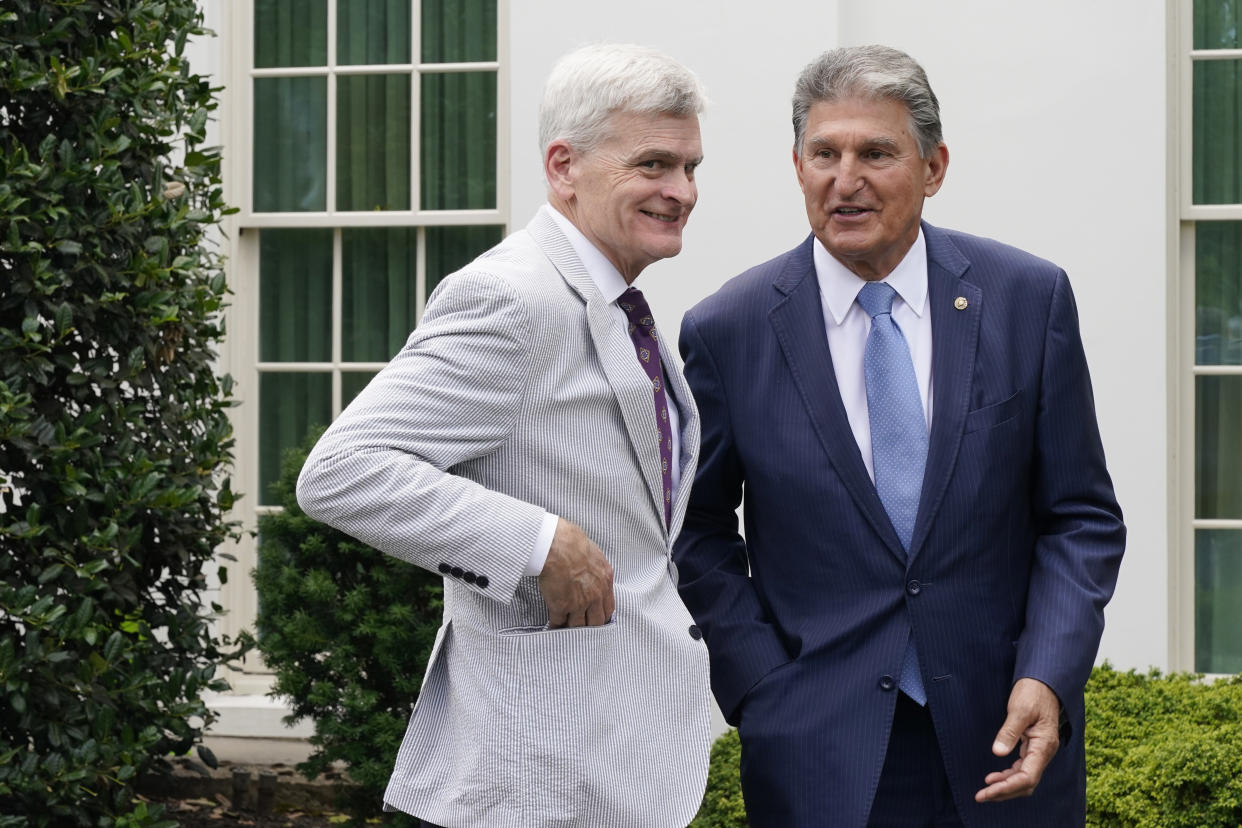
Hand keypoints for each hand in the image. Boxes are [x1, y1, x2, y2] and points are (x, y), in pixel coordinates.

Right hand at [538, 518, 614, 627]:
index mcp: (605, 582)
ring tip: (567, 632)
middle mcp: (594, 595)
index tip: (596, 619)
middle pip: (596, 622)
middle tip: (584, 629)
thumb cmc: (572, 543)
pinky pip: (559, 622)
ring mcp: (578, 603)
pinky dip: (555, 626)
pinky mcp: (560, 606)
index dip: (602, 616)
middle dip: (590, 627)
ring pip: (578, 626)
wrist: (557, 545)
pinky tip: (553, 628)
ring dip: (572, 629)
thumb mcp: (596, 556)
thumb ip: (597, 571)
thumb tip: (593, 574)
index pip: (608, 609)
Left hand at [975, 678, 1061, 802]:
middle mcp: (1044, 752)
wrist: (1044, 682)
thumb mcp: (1019, 709)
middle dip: (1004, 792)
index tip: (986, 791)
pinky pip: (1022, 768)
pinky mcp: (1033, 747)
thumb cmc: (1033, 692)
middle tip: (981, 796)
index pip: (1027, 778)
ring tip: (985, 788)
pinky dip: (1008, 776)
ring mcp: (1039, 751)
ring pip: (1024, 778)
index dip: (1006, 788)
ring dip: (1006, 786)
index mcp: (1044, 746)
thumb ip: (1009, 732)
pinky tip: (995, 777)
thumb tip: (998, 753)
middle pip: (1026, 783)